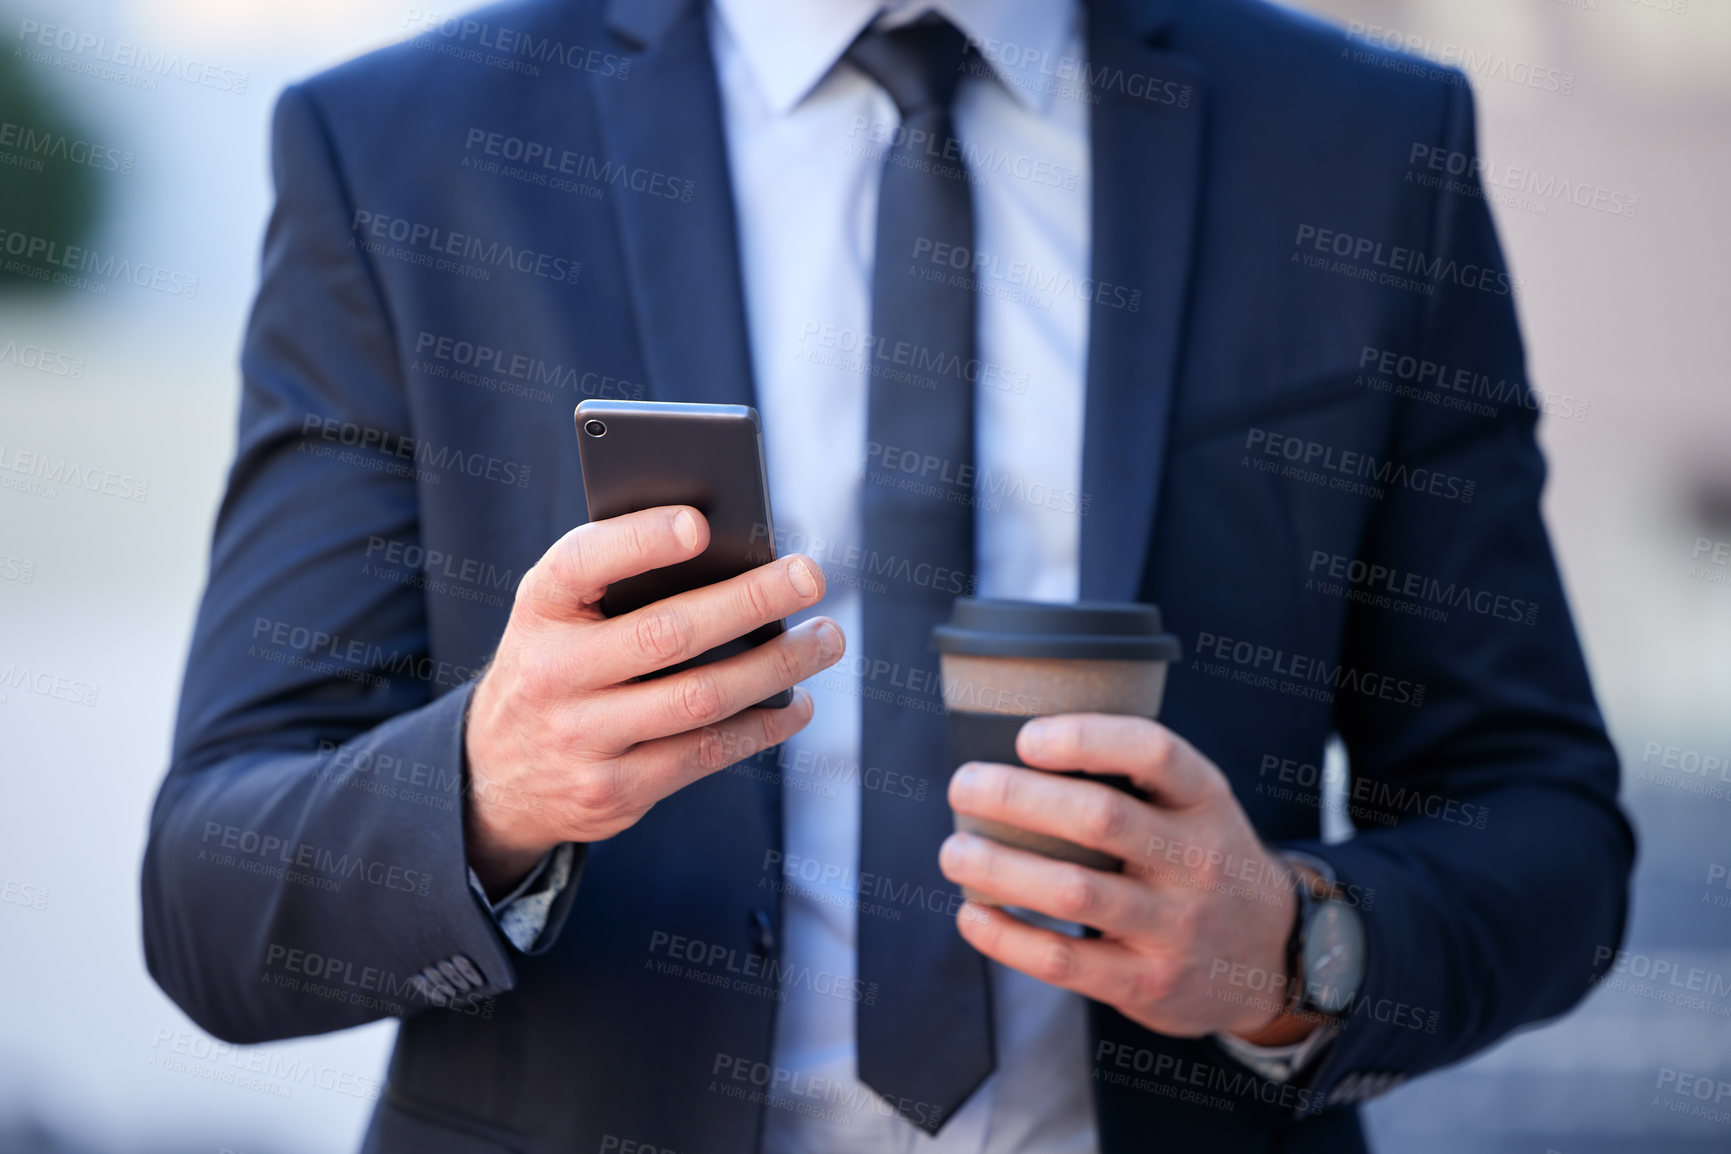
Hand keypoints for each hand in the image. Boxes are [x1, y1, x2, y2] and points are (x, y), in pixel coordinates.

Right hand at [464, 505, 843, 892]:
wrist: (496, 773)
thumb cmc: (558, 661)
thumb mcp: (560, 612)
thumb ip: (619, 579)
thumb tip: (733, 555)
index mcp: (539, 607)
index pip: (582, 562)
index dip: (641, 540)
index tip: (701, 523)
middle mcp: (552, 672)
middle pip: (666, 633)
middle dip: (749, 602)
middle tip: (809, 576)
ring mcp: (581, 738)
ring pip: (699, 698)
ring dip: (776, 666)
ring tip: (825, 638)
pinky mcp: (614, 791)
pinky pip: (704, 754)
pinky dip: (761, 727)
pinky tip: (795, 703)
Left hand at [938, 714, 1305, 1040]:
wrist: (1270, 958)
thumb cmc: (1202, 862)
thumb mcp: (1196, 807)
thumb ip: (1132, 779)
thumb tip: (1016, 747)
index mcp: (1205, 801)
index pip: (1153, 752)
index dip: (1085, 737)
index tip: (1025, 738)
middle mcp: (1196, 860)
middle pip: (1099, 818)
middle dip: (1016, 798)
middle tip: (964, 786)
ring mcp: (1174, 927)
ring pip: (1073, 891)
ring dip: (999, 868)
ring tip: (954, 851)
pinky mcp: (1147, 984)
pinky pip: (1063, 962)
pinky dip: (1006, 938)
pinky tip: (972, 914)